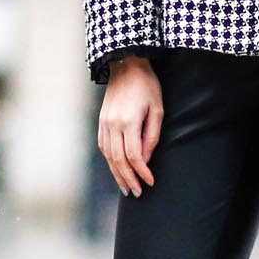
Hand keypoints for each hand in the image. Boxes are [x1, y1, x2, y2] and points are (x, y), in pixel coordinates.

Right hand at [98, 57, 162, 195]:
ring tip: (126, 188)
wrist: (126, 65)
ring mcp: (104, 124)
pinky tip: (116, 169)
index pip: (134, 156)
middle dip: (128, 179)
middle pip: (119, 160)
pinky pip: (103, 147)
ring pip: (109, 156)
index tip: (150, 182)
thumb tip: (146, 159)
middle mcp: (113, 125)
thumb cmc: (147, 86)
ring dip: (117, 174)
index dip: (142, 172)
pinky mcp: (101, 122)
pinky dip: (110, 161)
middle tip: (137, 193)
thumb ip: (152, 135)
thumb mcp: (157, 109)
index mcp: (128, 122)